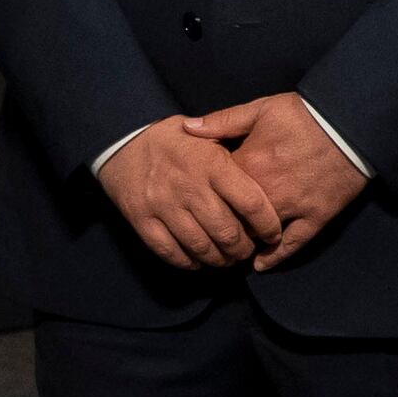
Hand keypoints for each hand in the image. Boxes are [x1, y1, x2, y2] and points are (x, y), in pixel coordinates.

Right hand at [101, 119, 282, 271]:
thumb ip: (237, 152)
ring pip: (201, 247)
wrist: (124, 140)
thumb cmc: (176, 140)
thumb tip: (269, 171)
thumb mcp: (209, 134)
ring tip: (227, 258)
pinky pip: (169, 252)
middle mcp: (189, 187)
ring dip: (219, 260)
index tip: (273, 233)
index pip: (251, 203)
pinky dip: (188, 262)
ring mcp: (163, 205)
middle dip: (244, 249)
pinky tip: (198, 261)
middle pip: (227, 233)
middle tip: (248, 250)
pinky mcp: (141, 219)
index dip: (268, 225)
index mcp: (211, 164)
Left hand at [189, 91, 365, 267]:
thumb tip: (186, 128)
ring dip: (245, 244)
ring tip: (233, 249)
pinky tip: (261, 264)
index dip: (203, 199)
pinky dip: (275, 257)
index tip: (197, 204)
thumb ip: (223, 120)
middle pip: (232, 220)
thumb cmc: (304, 114)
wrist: (351, 122)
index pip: (213, 193)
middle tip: (211, 233)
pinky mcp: (317, 216)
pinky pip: (293, 244)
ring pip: (258, 236)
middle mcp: (266, 192)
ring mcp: (293, 207)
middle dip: (220, 228)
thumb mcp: (260, 109)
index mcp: (248, 165)